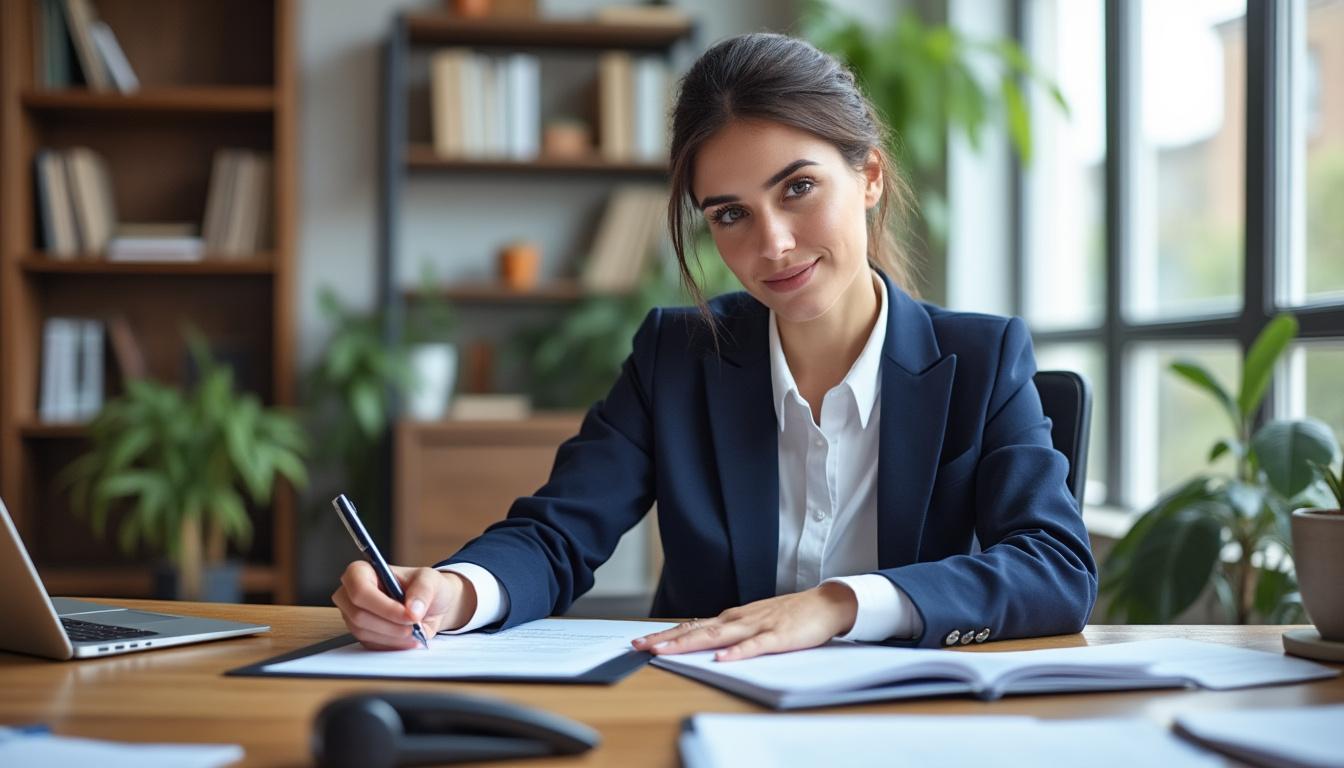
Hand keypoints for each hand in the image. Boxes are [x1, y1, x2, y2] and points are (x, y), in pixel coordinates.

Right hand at [332, 562, 477, 649]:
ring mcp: (352, 615)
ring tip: (416, 632)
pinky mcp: (360, 634)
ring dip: (393, 637)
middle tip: (415, 627)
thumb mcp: (430, 580)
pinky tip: (408, 638)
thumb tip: (412, 611)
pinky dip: (393, 644)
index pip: (360, 590)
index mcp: (362, 572)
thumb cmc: (425, 587)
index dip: (384, 606)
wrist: (430, 607)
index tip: (409, 615)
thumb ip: (423, 591)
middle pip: (359, 615)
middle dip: (391, 625)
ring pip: (364, 633)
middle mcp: (351, 594)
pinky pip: (371, 644)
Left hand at [630, 582, 857, 660]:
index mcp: (733, 618)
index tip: (643, 642)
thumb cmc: (790, 615)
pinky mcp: (778, 636)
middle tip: (640, 646)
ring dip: (689, 643)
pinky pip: (755, 646)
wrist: (826, 604)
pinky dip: (737, 652)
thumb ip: (732, 632)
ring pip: (717, 636)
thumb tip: (706, 643)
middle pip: (697, 630)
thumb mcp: (754, 622)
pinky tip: (721, 659)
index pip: (693, 626)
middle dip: (667, 639)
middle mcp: (739, 620)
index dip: (667, 634)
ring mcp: (758, 627)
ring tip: (665, 651)